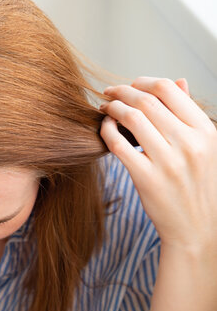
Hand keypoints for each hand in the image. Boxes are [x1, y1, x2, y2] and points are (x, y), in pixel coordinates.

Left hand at [99, 77, 216, 252]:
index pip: (169, 90)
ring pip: (131, 118)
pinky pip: (118, 144)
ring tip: (105, 108)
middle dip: (121, 91)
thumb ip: (189, 115)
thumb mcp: (205, 147)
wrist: (194, 229)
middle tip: (108, 92)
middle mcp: (189, 143)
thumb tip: (179, 81)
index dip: (143, 82)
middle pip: (146, 101)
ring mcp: (168, 162)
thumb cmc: (195, 184)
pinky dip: (106, 130)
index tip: (129, 85)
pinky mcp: (147, 179)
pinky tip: (104, 127)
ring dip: (112, 108)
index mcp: (205, 131)